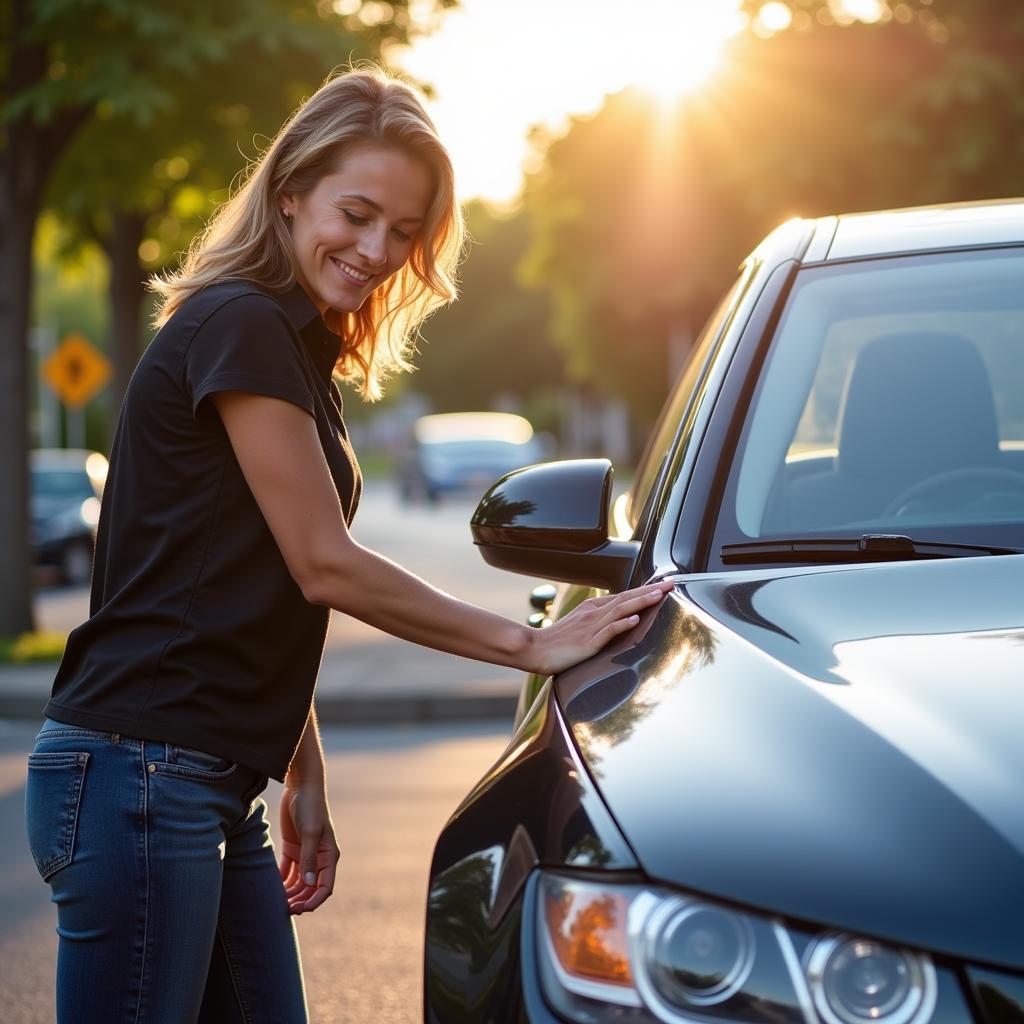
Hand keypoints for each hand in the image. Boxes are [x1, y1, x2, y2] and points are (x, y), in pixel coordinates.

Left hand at [278, 780, 339, 914]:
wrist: (301, 785)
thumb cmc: (311, 807)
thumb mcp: (310, 832)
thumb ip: (309, 858)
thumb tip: (309, 884)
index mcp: (329, 856)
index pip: (325, 887)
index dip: (314, 901)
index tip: (300, 910)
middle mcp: (319, 858)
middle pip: (310, 888)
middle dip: (299, 900)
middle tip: (284, 909)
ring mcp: (305, 853)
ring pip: (299, 882)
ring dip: (290, 893)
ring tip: (276, 901)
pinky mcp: (293, 848)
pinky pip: (288, 871)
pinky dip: (281, 881)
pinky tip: (271, 888)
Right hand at [530, 580, 674, 675]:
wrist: (534, 649)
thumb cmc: (557, 641)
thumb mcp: (579, 625)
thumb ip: (598, 620)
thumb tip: (619, 618)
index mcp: (592, 608)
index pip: (624, 596)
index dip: (645, 590)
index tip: (664, 585)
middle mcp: (593, 613)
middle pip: (626, 598)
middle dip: (650, 591)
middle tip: (672, 584)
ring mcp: (591, 627)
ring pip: (620, 610)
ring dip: (641, 602)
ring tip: (659, 596)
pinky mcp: (588, 643)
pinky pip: (607, 631)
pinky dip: (622, 624)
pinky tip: (635, 620)